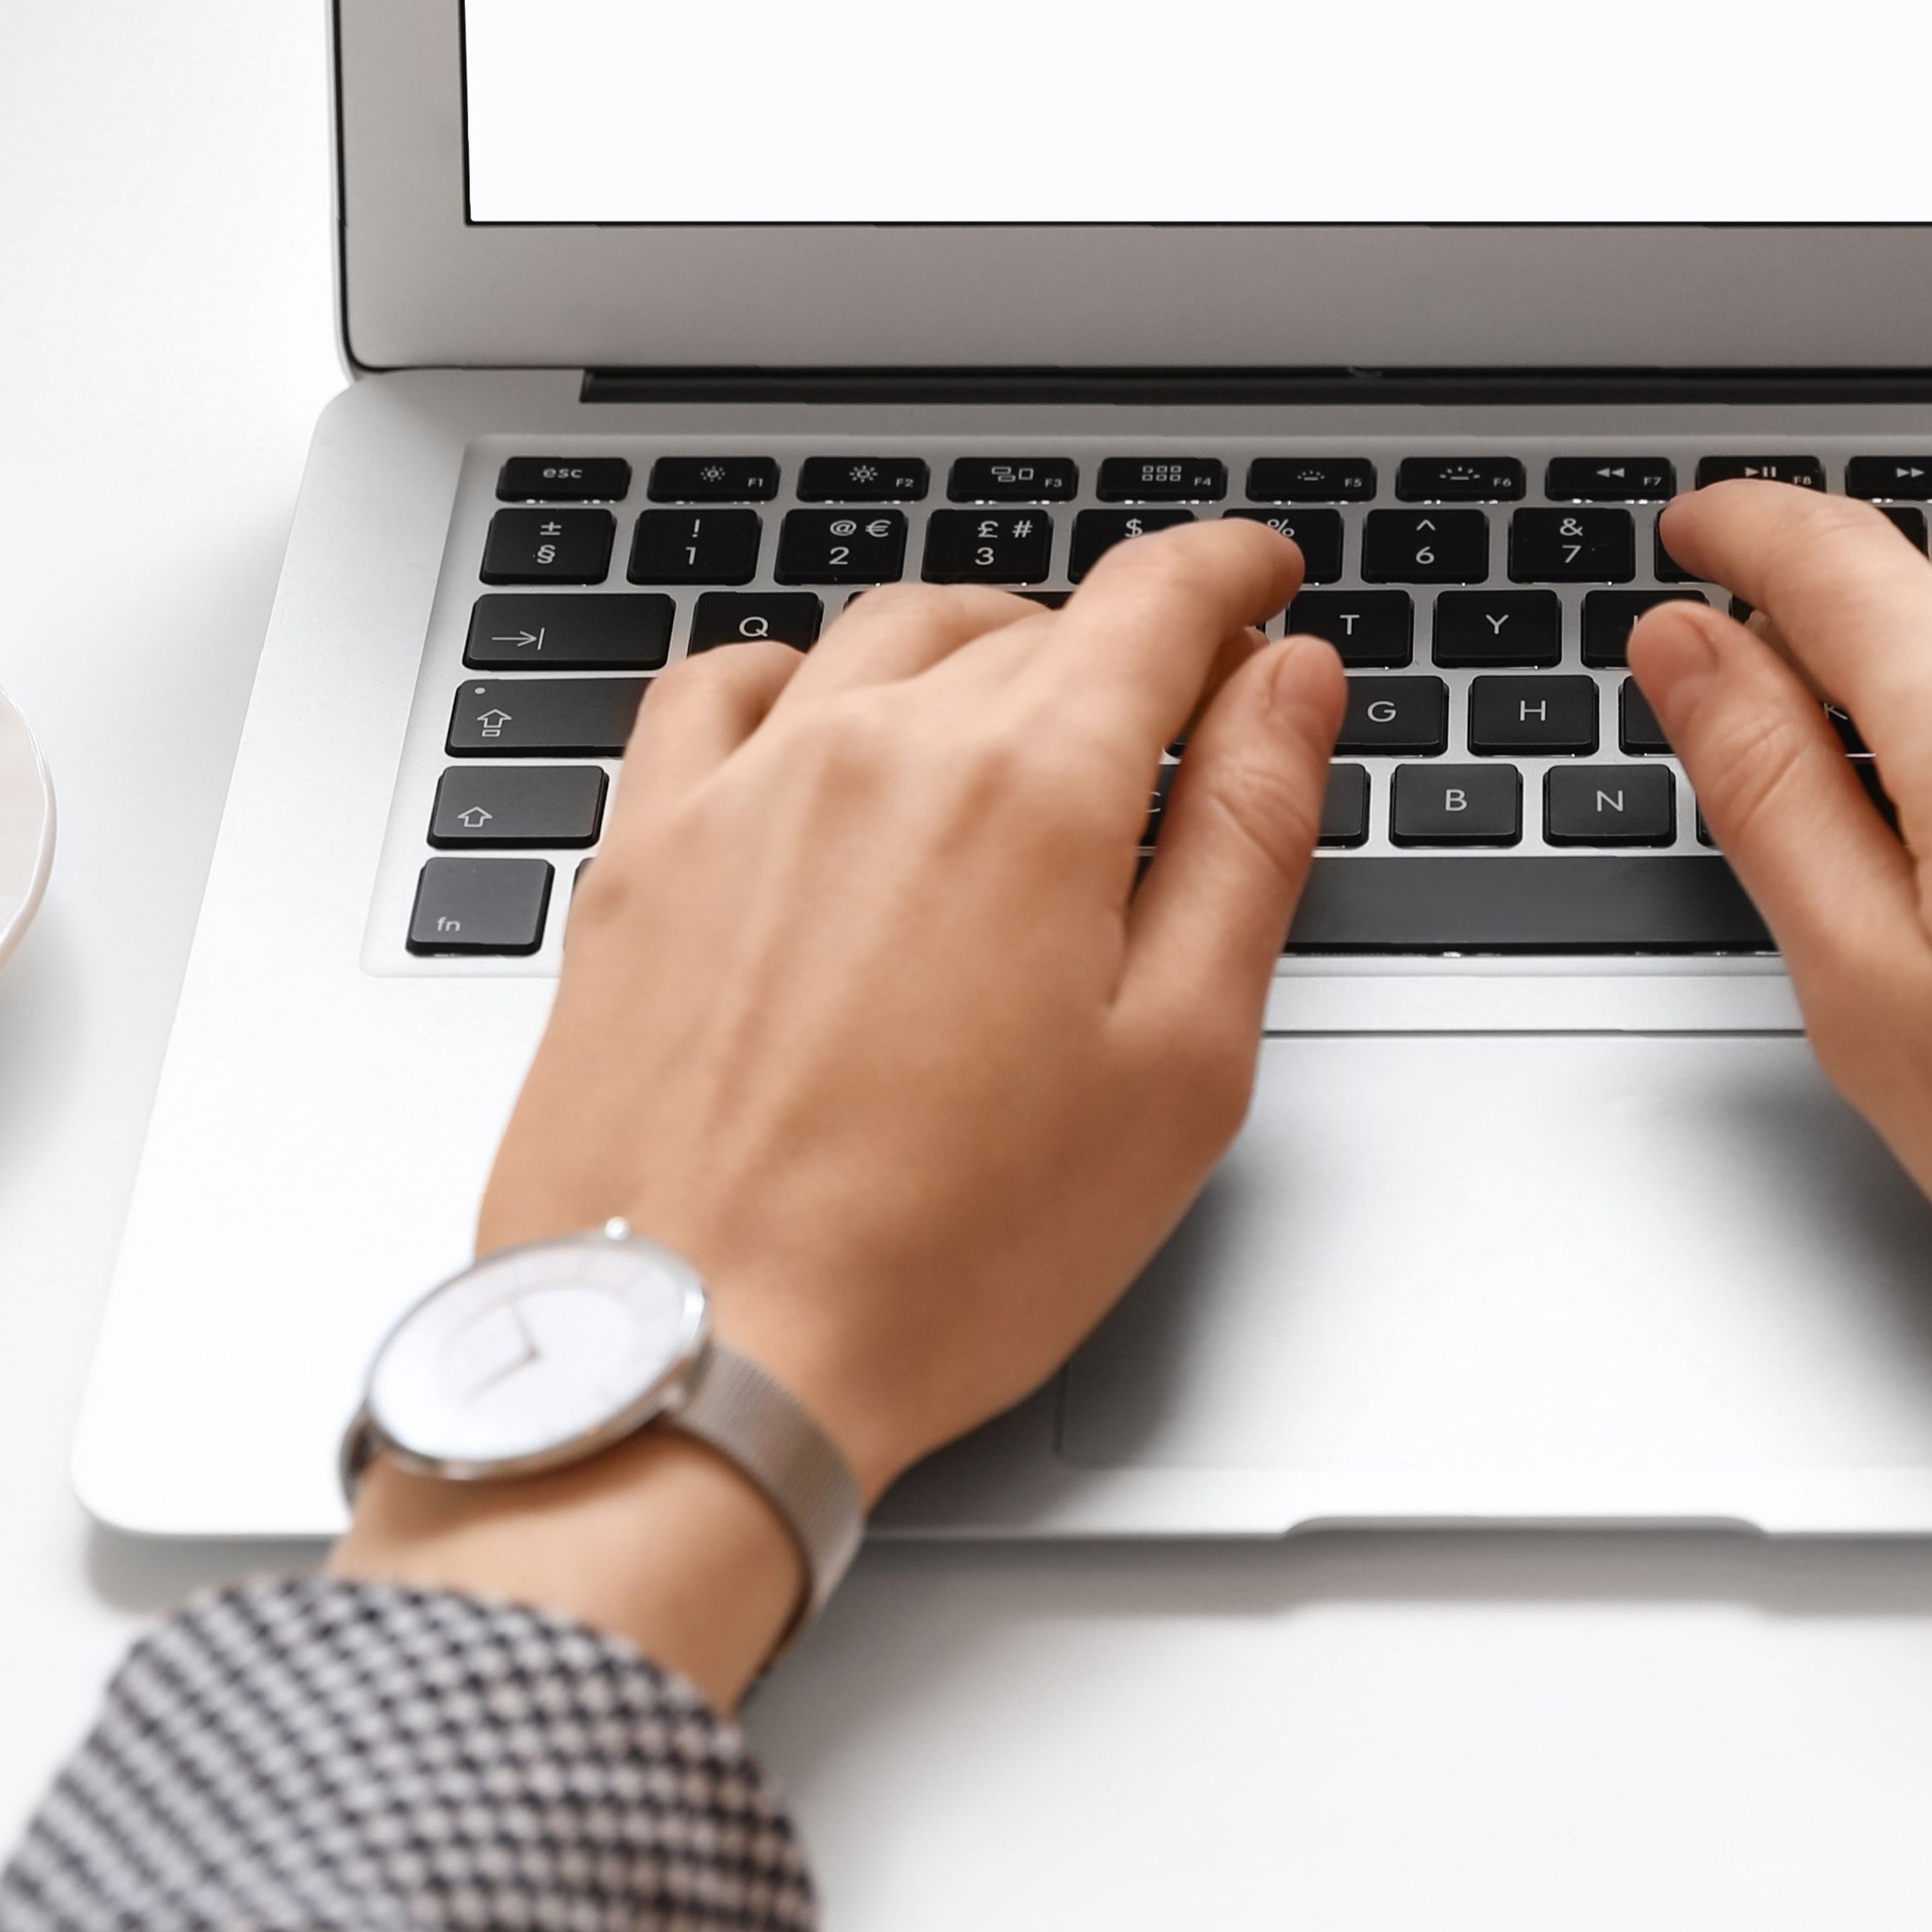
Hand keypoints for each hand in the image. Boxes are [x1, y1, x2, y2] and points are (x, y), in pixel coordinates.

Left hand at [338, 520, 1340, 1689]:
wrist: (703, 1356)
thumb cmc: (944, 1254)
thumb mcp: (1179, 1063)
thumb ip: (1249, 839)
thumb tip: (1289, 685)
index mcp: (1032, 786)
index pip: (1160, 599)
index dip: (1232, 575)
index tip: (1262, 580)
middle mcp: (879, 745)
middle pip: (1033, 626)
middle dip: (1122, 650)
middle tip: (1171, 717)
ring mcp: (744, 788)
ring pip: (887, 636)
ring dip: (977, 651)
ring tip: (1019, 722)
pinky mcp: (642, 852)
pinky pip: (720, 687)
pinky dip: (799, 678)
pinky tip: (826, 729)